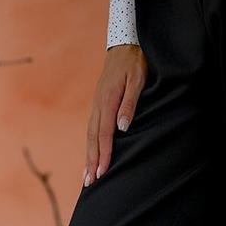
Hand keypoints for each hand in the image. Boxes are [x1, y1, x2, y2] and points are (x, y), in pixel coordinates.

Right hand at [83, 43, 146, 186]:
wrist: (124, 43)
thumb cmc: (135, 62)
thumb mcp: (138, 79)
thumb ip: (130, 102)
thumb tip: (122, 127)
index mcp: (108, 99)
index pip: (105, 133)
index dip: (104, 154)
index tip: (102, 172)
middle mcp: (98, 103)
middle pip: (93, 137)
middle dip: (92, 160)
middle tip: (90, 182)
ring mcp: (97, 102)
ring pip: (91, 133)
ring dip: (89, 154)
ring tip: (88, 174)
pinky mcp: (99, 101)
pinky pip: (93, 126)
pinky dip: (91, 142)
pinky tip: (92, 150)